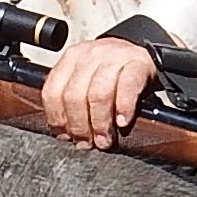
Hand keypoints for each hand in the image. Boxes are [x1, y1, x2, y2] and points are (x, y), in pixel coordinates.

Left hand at [40, 35, 158, 150]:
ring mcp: (114, 56)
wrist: (143, 54)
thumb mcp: (87, 80)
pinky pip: (128, 87)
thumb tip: (65, 134)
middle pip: (74, 95)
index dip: (57, 118)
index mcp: (71, 59)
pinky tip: (122, 122)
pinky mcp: (138, 62)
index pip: (52, 91)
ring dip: (100, 123)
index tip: (67, 136)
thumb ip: (73, 101)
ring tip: (105, 139)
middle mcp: (89, 55)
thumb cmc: (113, 74)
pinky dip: (123, 107)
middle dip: (79, 125)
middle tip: (88, 142)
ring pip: (98, 94)